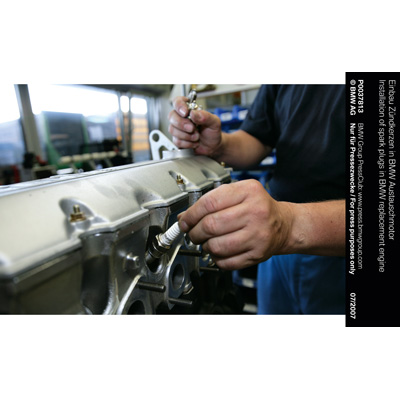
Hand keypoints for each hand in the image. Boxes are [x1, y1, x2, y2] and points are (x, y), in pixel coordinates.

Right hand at [168, 96, 222, 156]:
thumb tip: (193, 113)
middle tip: (192, 128)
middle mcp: (182, 118)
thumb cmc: (212, 132)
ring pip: (173, 129)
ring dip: (186, 135)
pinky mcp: (177, 139)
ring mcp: (178, 129)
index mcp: (190, 109)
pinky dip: (187, 143)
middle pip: (172, 116)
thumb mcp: (214, 122)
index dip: (179, 105)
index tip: (185, 112)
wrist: (212, 146)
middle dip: (182, 124)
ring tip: (197, 137)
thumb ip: (205, 116)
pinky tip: (194, 143)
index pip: (178, 101)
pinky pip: (176, 141)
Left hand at [178, 180, 292, 269]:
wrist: (283, 225)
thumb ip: (212, 200)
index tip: (184, 221)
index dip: (191, 214)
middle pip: (211, 225)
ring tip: (206, 242)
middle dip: (195, 232)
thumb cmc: (258, 207)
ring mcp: (258, 235)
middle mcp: (255, 212)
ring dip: (204, 246)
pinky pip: (227, 261)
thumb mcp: (239, 193)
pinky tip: (218, 251)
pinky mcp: (258, 254)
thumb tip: (185, 217)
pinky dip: (216, 258)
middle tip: (193, 233)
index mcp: (249, 192)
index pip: (209, 203)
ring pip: (217, 245)